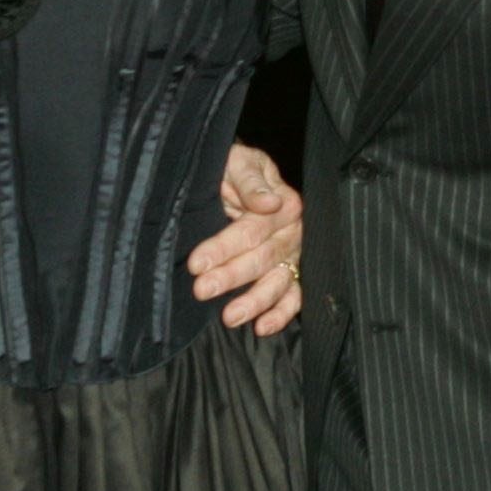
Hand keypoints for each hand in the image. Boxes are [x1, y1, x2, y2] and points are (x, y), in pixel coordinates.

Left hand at [188, 143, 304, 334]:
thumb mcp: (238, 164)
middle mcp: (293, 232)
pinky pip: (293, 297)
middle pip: (262, 258)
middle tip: (202, 289)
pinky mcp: (291, 273)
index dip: (224, 247)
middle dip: (231, 276)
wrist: (238, 175)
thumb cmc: (235, 169)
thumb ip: (251, 182)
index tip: (196, 262)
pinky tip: (262, 327)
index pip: (252, 231)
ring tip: (230, 317)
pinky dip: (281, 314)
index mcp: (283, 204)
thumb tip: (268, 202)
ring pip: (278, 283)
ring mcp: (293, 255)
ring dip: (254, 302)